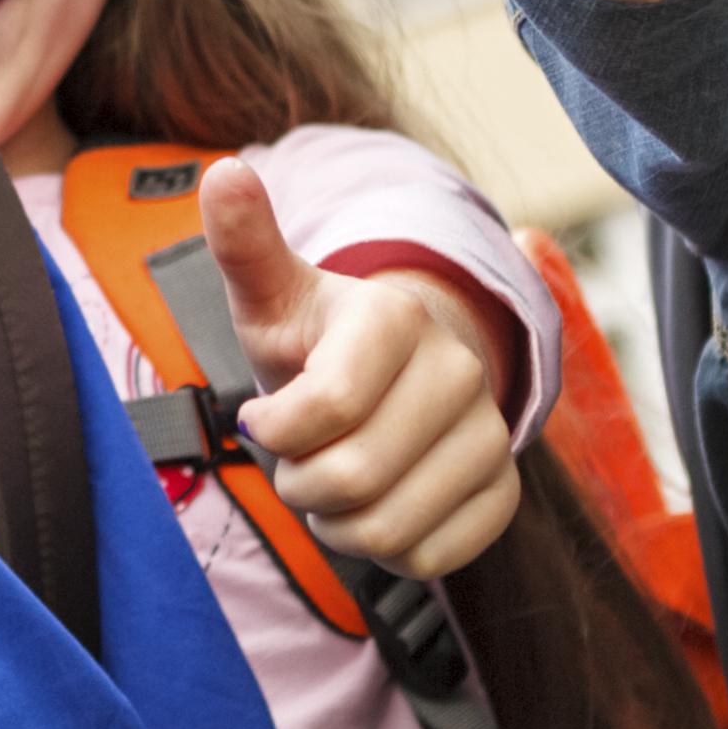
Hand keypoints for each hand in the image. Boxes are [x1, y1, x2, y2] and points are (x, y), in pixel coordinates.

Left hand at [201, 155, 520, 578]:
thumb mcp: (272, 296)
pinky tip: (379, 505)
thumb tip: (223, 172)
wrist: (388, 378)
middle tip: (299, 459)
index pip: (325, 410)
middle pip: (351, 479)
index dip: (275, 432)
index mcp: (397, 317)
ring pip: (387, 528)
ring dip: (337, 523)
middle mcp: (460, 370)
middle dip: (300, 484)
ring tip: (334, 481)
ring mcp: (490, 433)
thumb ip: (244, 244)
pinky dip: (386, 549)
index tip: (265, 418)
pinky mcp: (504, 489)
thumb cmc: (314, 342)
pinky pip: (430, 556)